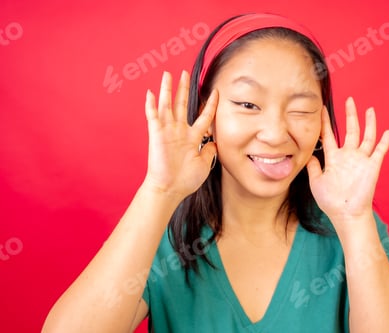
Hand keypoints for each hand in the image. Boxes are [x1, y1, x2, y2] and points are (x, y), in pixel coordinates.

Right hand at [142, 71, 217, 197]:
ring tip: (168, 75)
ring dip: (168, 90)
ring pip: (167, 105)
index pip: (204, 116)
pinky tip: (150, 93)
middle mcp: (179, 131)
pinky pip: (152, 117)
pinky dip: (151, 105)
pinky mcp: (156, 134)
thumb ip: (210, 151)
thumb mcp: (205, 164)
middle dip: (184, 89)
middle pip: (182, 105)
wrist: (170, 189)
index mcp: (193, 138)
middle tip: (185, 73)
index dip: (210, 104)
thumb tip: (215, 142)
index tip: (216, 92)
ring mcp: (167, 132)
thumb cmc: (186, 180)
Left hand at [307, 97, 388, 230]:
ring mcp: (361, 160)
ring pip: (367, 136)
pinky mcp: (373, 166)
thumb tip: (307, 154)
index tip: (322, 110)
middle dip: (349, 115)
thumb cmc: (330, 201)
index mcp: (334, 159)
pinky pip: (380, 151)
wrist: (346, 214)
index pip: (329, 136)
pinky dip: (385, 141)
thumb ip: (312, 167)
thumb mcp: (316, 182)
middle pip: (350, 130)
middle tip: (349, 100)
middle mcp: (348, 156)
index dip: (325, 123)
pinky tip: (388, 131)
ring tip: (369, 109)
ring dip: (369, 123)